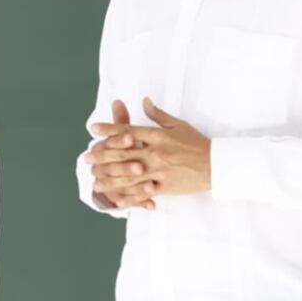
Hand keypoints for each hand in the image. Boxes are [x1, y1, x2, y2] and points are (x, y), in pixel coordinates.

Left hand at [89, 97, 210, 196]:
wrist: (215, 164)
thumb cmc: (196, 143)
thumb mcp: (177, 125)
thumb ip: (157, 114)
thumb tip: (144, 101)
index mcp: (157, 136)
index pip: (127, 131)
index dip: (108, 130)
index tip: (93, 129)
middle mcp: (155, 153)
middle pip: (122, 154)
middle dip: (102, 156)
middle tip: (86, 157)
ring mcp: (159, 171)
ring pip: (129, 176)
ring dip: (109, 178)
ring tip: (95, 179)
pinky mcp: (164, 187)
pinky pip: (143, 193)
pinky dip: (129, 197)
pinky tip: (116, 199)